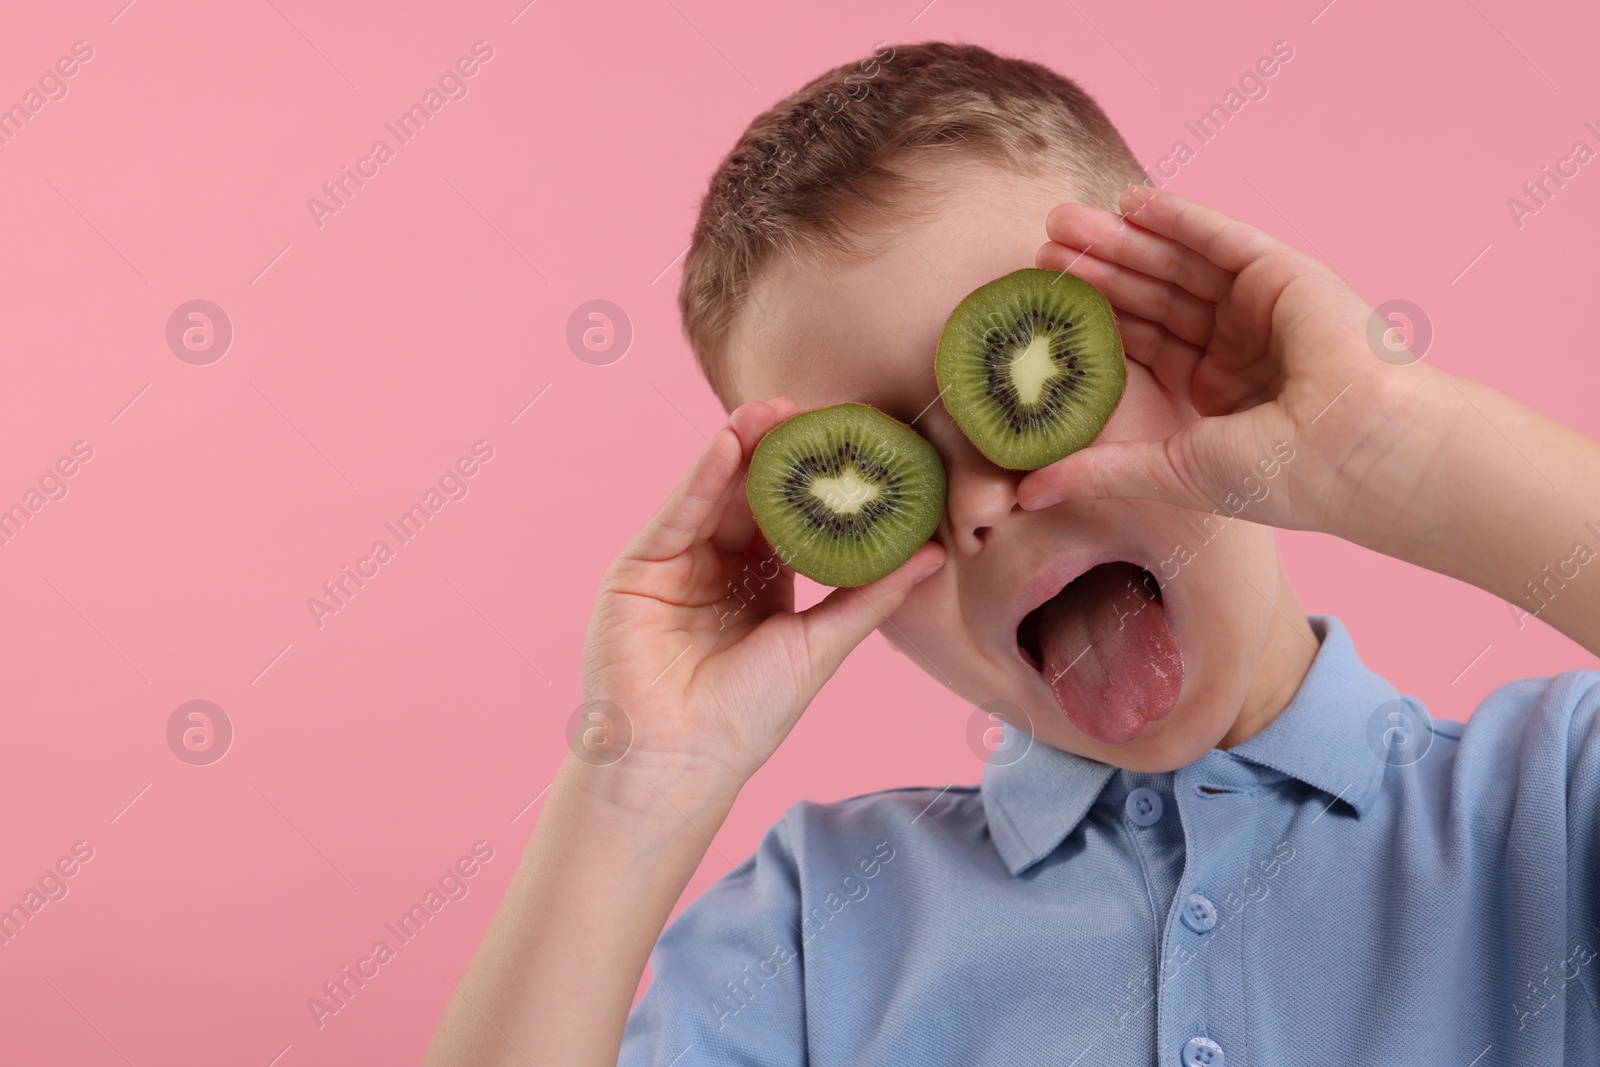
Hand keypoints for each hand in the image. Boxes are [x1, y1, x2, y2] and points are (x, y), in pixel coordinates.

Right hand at [579, 399, 945, 794]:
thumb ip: (871, 595)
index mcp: (763, 586)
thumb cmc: (748, 717)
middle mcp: (719, 568)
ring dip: (743, 448)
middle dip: (782, 455)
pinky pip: (679, 511)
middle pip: (753, 497)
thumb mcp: (820, 645)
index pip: (794, 520)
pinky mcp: (641, 566)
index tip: (856, 444)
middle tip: (816, 411)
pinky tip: (730, 442)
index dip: (821, 484)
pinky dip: (703, 475)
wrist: (679, 761)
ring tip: (775, 410)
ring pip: (715, 494)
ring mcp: (678, 564)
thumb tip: (934, 552)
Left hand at [1019, 183, 1445, 550]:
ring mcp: (1259, 306)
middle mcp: (1235, 342)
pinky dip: (1177, 216)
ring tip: (1064, 222)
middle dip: (1096, 272)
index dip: (1090, 323)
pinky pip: (1219, 237)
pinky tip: (1130, 202)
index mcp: (1214, 388)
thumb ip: (1100, 472)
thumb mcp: (1171, 471)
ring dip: (1122, 239)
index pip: (1140, 343)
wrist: (1358, 451)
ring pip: (1176, 263)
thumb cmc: (1281, 475)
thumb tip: (1026, 497)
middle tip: (1039, 250)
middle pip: (1150, 296)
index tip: (1037, 307)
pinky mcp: (1282, 274)